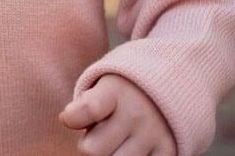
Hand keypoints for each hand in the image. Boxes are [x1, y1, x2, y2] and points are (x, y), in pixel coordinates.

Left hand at [58, 73, 176, 155]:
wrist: (164, 85)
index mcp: (114, 90)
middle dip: (89, 145)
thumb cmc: (120, 93)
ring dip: (110, 155)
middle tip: (96, 135)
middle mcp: (135, 112)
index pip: (89, 109)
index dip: (73, 117)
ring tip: (114, 142)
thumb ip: (83, 104)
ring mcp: (153, 134)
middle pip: (94, 150)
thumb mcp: (100, 87)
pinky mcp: (168, 150)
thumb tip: (66, 119)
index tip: (68, 118)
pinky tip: (129, 149)